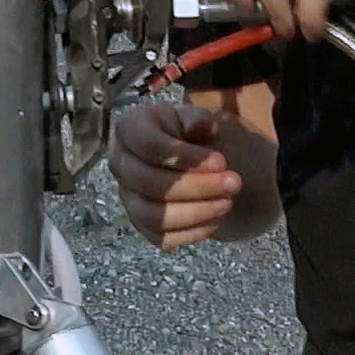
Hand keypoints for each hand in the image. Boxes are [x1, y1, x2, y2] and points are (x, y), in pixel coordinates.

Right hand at [110, 102, 243, 249]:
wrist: (185, 157)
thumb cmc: (187, 132)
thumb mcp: (194, 117)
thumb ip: (199, 119)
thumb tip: (207, 126)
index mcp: (129, 129)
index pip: (149, 146)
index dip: (186, 157)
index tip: (221, 161)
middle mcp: (120, 164)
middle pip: (150, 183)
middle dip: (197, 187)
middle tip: (234, 183)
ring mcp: (128, 197)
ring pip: (153, 215)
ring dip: (195, 212)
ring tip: (227, 203)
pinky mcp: (140, 224)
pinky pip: (161, 237)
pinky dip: (190, 232)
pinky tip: (216, 220)